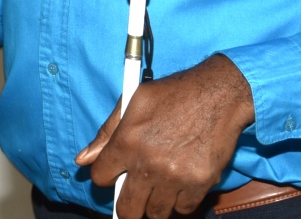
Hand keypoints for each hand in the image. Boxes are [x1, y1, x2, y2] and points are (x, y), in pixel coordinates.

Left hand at [76, 55, 254, 218]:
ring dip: (154, 204)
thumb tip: (82, 160)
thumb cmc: (173, 94)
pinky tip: (179, 185)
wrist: (218, 94)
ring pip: (155, 213)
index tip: (113, 174)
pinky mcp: (199, 184)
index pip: (100, 177)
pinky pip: (183, 209)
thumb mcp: (133, 101)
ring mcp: (175, 177)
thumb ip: (106, 132)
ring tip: (157, 187)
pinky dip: (179, 202)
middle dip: (126, 205)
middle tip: (134, 195)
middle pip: (127, 208)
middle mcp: (148, 164)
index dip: (104, 176)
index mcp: (127, 141)